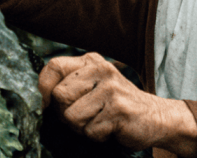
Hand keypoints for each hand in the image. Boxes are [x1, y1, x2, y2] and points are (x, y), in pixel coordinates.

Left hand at [38, 52, 196, 156]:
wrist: (154, 116)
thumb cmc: (115, 103)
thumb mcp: (92, 84)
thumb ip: (69, 84)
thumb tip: (42, 99)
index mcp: (91, 61)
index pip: (53, 66)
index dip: (44, 88)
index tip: (50, 104)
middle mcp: (101, 69)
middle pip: (59, 95)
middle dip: (66, 113)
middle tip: (86, 114)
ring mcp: (111, 88)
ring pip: (71, 116)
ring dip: (82, 127)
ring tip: (99, 119)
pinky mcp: (119, 109)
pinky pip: (90, 130)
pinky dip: (97, 135)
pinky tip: (110, 127)